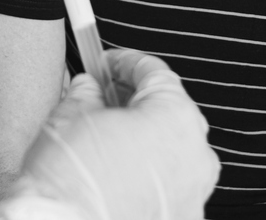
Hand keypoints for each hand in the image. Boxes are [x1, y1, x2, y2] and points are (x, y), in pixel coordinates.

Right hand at [8, 50, 219, 219]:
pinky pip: (170, 184)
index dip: (125, 62)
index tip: (106, 64)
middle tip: (104, 97)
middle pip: (170, 110)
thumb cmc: (69, 179)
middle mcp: (196, 154)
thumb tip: (89, 88)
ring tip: (108, 138)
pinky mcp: (184, 217)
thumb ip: (87, 92)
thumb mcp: (70, 115)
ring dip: (145, 138)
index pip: (155, 72)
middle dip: (136, 100)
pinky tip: (118, 173)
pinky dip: (149, 174)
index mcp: (175, 117)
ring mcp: (194, 192)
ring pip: (173, 150)